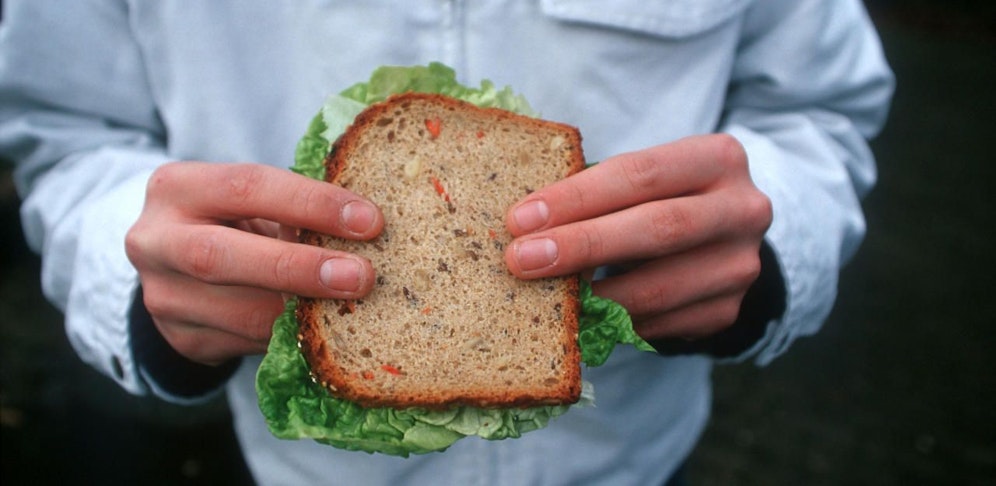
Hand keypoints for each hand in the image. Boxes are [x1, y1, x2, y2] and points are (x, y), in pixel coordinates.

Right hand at [125, 162, 382, 364]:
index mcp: (177, 187)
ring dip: (303, 314)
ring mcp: (164, 296)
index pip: (247, 187)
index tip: (369, 221)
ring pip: (237, 313)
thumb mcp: (254, 201)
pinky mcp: (183, 339)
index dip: (311, 203)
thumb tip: (368, 228)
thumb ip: (295, 209)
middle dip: (298, 267)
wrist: (179, 263)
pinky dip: (293, 338)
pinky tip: (327, 332)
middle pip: (220, 256)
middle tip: (360, 276)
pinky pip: (248, 344)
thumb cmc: (235, 219)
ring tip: (354, 307)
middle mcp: (155, 241)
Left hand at [504, 134, 771, 340]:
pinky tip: (580, 317)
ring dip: (592, 296)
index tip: (521, 218)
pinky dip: (613, 322)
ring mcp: (740, 265)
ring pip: (658, 288)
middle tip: (522, 260)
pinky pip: (659, 324)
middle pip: (656, 229)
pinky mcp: (726, 310)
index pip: (640, 174)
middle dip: (582, 245)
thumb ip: (599, 192)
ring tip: (544, 296)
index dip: (577, 197)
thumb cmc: (663, 197)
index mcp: (717, 158)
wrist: (724, 236)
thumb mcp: (644, 178)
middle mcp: (741, 210)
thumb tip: (525, 226)